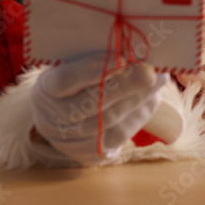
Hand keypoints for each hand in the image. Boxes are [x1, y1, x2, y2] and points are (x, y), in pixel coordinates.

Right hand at [31, 53, 168, 165]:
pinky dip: (139, 115)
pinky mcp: (90, 154)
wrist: (62, 116)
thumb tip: (134, 50)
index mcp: (45, 89)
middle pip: (93, 103)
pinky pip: (120, 135)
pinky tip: (151, 99)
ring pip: (110, 121)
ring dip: (139, 99)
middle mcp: (53, 119)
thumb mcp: (73, 64)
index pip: (66, 79)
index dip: (95, 69)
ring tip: (158, 81)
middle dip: (126, 85)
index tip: (124, 57)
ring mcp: (70, 140)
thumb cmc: (74, 81)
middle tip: (150, 71)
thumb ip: (97, 58)